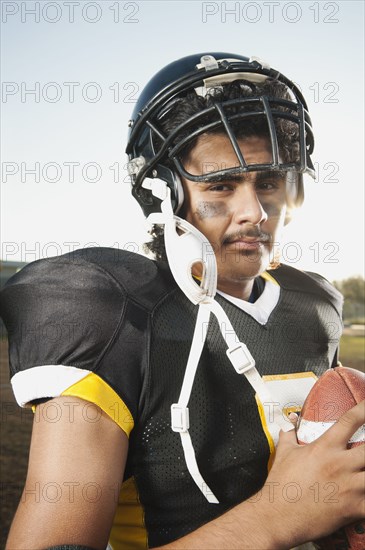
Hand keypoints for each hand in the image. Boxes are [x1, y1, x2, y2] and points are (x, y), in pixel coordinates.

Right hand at [256, 400, 364, 546]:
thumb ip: (290, 436)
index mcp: (325, 447)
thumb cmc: (281, 486)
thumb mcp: (284, 454)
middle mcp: (340, 464)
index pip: (350, 421)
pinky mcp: (354, 508)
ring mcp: (350, 486)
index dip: (364, 410)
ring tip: (364, 471)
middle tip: (364, 449)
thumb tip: (288, 427)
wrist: (278, 516)